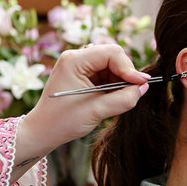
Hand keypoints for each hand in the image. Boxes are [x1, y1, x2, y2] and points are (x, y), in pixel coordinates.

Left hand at [15, 44, 150, 174]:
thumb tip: (144, 88)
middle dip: (126, 74)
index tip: (141, 84)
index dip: (129, 68)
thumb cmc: (62, 122)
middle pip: (113, 56)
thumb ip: (123, 99)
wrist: (42, 132)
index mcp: (74, 61)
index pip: (111, 53)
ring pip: (112, 65)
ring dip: (120, 80)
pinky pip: (106, 73)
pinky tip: (112, 97)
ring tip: (121, 97)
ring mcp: (79, 65)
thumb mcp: (96, 111)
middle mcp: (76, 58)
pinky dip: (114, 84)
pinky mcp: (83, 74)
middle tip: (134, 92)